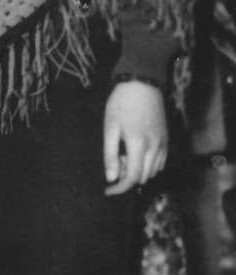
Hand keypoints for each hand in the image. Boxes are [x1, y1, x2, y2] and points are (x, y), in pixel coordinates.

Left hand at [103, 80, 166, 195]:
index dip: (119, 188)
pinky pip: (160, 162)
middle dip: (127, 177)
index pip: (132, 178)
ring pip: (153, 171)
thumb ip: (110, 155)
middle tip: (115, 161)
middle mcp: (155, 147)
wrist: (143, 84)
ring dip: (138, 171)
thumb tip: (111, 178)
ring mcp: (163, 143)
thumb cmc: (121, 104)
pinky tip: (137, 153)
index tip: (108, 190)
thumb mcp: (110, 128)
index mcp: (138, 145)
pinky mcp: (167, 139)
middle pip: (143, 177)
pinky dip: (148, 165)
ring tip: (125, 154)